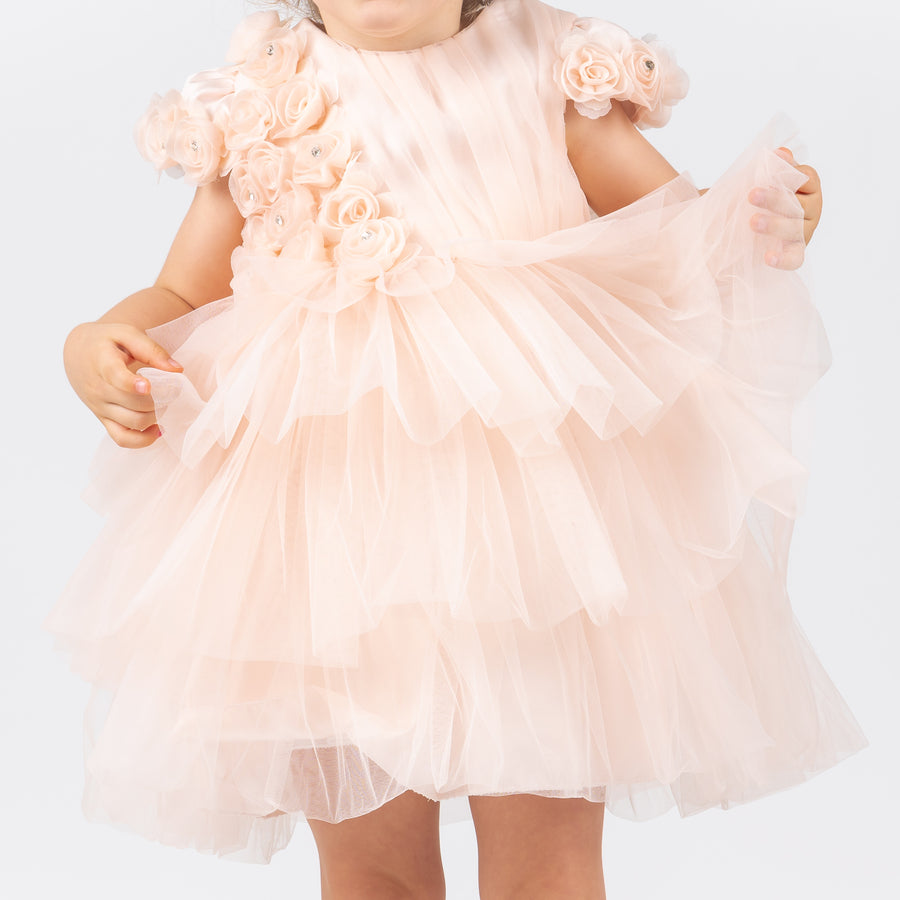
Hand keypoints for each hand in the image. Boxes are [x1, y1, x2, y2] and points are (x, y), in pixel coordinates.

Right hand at [63, 321, 182, 448]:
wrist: (79, 353)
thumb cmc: (107, 341)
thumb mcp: (126, 334)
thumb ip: (151, 350)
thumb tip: (177, 369)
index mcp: (103, 363)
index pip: (115, 377)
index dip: (132, 384)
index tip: (147, 386)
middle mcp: (98, 389)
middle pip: (134, 404)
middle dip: (160, 400)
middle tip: (175, 390)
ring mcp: (100, 407)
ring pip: (132, 423)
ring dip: (155, 417)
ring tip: (167, 405)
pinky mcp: (104, 419)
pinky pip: (122, 439)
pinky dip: (142, 440)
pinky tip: (158, 429)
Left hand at [748, 147, 821, 269]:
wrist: (742, 231)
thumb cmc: (756, 199)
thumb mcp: (760, 180)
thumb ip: (770, 167)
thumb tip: (781, 153)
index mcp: (808, 187)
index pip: (806, 178)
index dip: (790, 174)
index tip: (770, 172)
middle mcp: (812, 209)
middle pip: (799, 203)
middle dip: (776, 199)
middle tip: (751, 195)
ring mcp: (805, 233)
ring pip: (796, 229)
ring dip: (775, 225)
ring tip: (753, 222)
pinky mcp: (795, 253)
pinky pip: (794, 259)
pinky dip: (783, 259)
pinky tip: (768, 257)